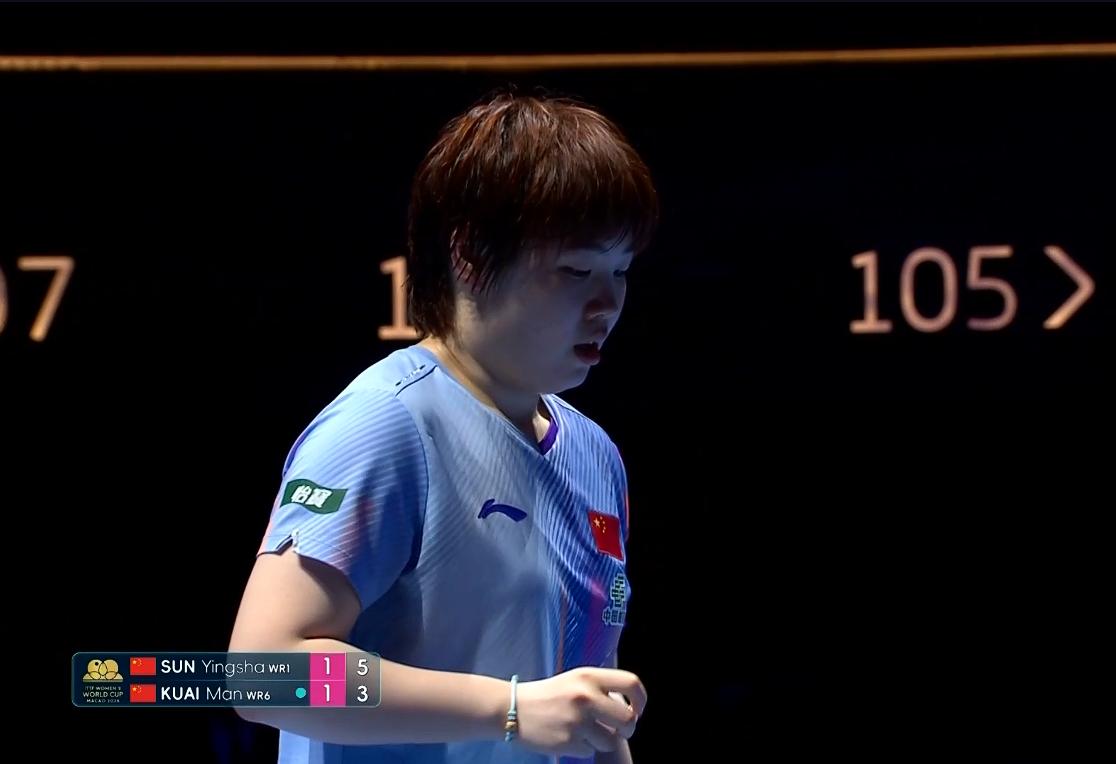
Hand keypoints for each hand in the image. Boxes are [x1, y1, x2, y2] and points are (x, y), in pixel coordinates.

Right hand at [512, 667, 645, 756]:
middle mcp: (586, 697)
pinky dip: (584, 748)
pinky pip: (590, 751)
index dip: (641, 699)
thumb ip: (601, 688)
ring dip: (602, 739)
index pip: (631, 683)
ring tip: (584, 730)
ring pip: (610, 740)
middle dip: (628, 728)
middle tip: (619, 729)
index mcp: (589, 676)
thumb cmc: (549, 694)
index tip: (637, 709)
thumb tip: (631, 706)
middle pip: (628, 719)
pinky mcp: (568, 742)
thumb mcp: (575, 679)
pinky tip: (569, 736)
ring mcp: (577, 721)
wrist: (513, 708)